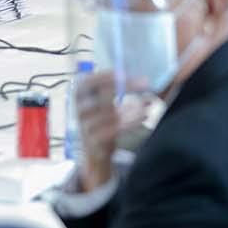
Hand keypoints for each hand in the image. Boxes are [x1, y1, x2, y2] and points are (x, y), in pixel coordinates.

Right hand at [74, 72, 145, 190]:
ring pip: (110, 113)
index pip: (88, 81)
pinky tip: (143, 117)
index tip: (124, 73)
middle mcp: (79, 110)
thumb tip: (137, 77)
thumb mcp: (103, 105)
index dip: (105, 76)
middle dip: (126, 87)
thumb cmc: (101, 123)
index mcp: (78, 97)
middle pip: (102, 94)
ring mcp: (85, 126)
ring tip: (148, 103)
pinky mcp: (94, 141)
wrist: (94, 155)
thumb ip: (113, 90)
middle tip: (146, 84)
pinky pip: (113, 129)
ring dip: (132, 107)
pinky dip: (130, 122)